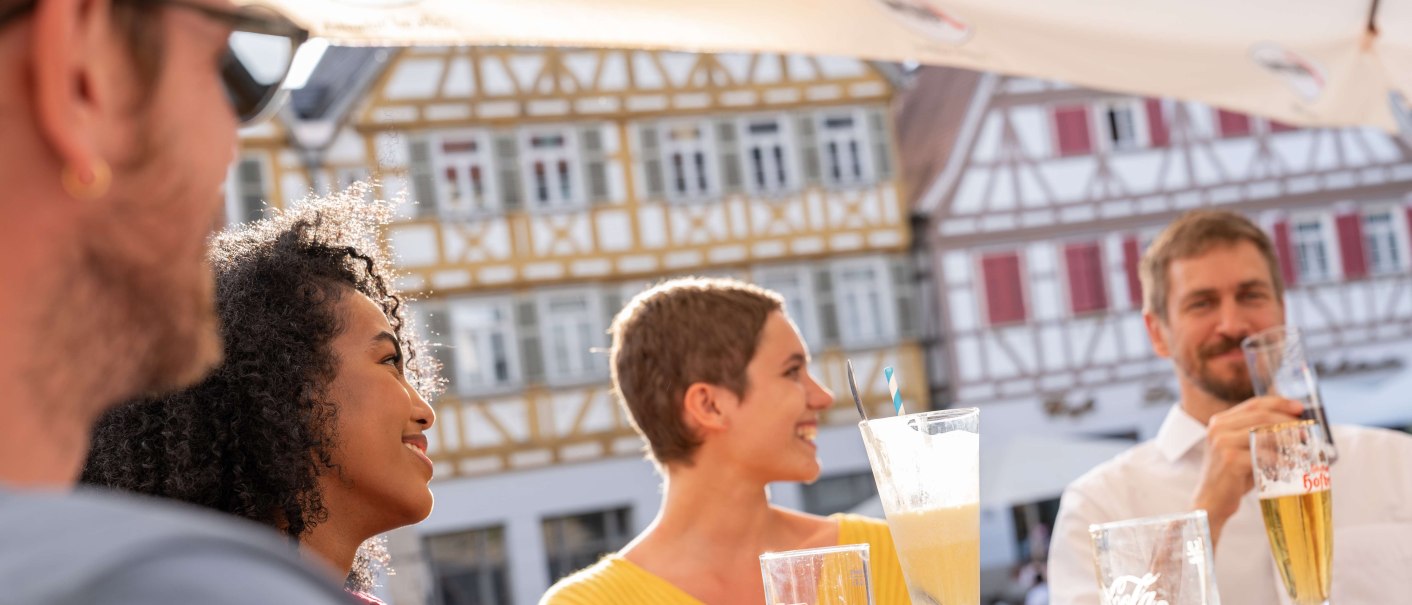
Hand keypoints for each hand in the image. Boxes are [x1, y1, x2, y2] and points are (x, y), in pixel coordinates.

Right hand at [1191, 396, 1302, 546]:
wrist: (1212, 501)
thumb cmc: (1233, 476)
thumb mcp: (1241, 449)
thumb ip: (1257, 435)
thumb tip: (1294, 426)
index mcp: (1220, 421)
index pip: (1254, 404)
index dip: (1279, 403)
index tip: (1299, 407)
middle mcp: (1218, 428)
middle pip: (1261, 416)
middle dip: (1287, 421)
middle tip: (1305, 430)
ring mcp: (1222, 444)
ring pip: (1263, 433)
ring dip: (1288, 439)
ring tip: (1303, 446)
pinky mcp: (1230, 460)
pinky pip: (1263, 455)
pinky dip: (1282, 459)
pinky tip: (1292, 464)